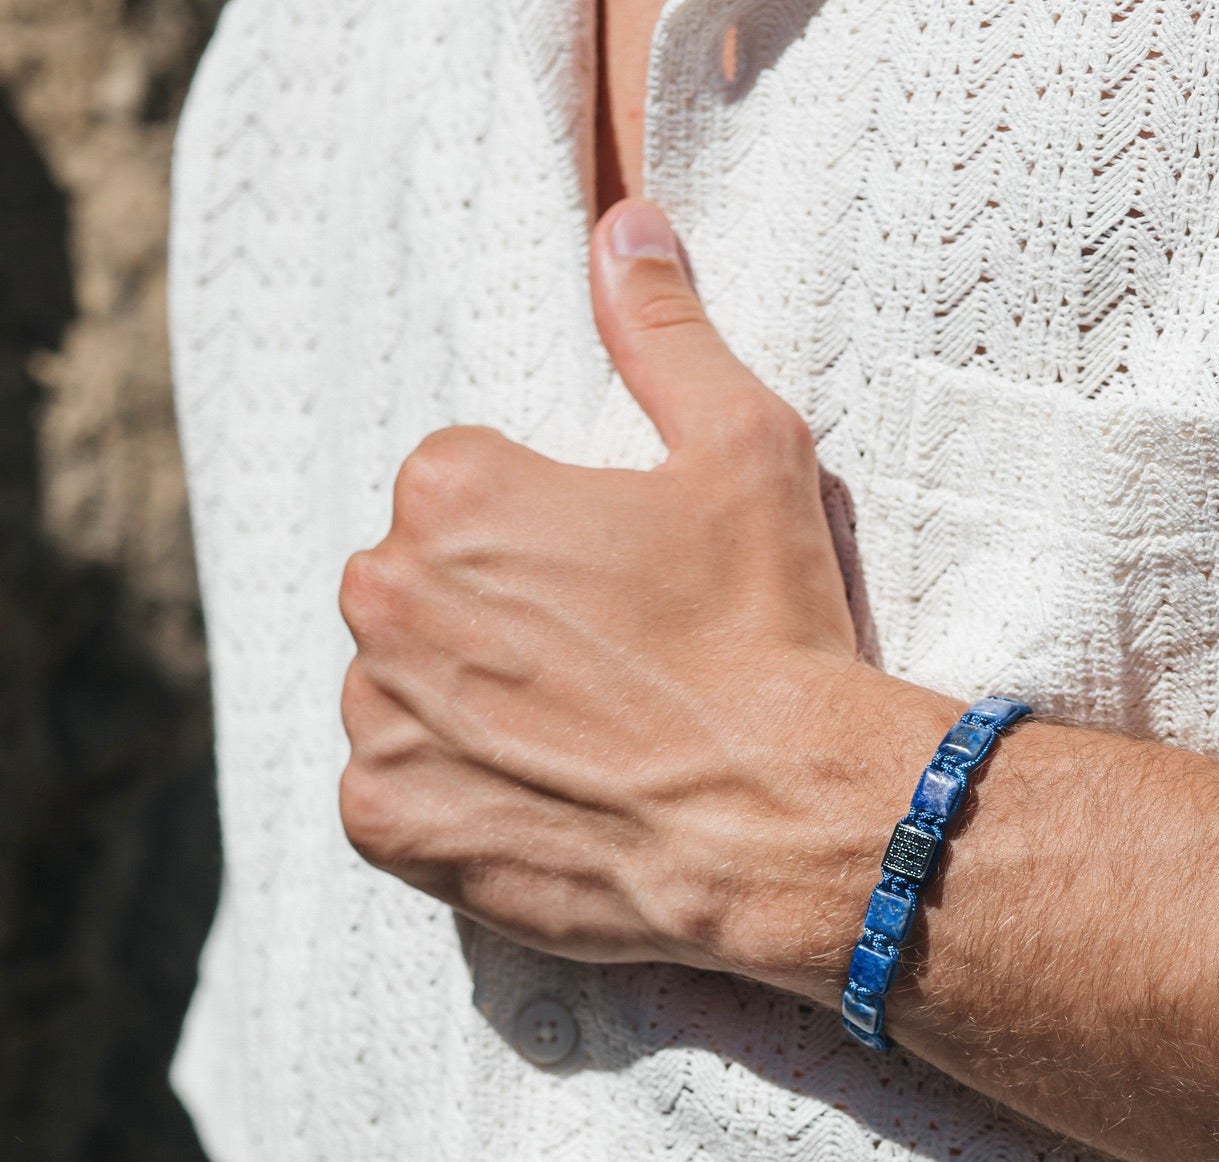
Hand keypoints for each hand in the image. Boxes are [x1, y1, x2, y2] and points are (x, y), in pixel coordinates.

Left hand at [338, 200, 942, 990]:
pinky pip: (390, 790)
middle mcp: (386, 596)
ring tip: (574, 736)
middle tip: (599, 663)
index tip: (613, 584)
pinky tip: (539, 797)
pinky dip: (446, 796)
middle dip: (488, 613)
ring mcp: (378, 716)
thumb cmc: (768, 632)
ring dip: (461, 702)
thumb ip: (662, 331)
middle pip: (417, 587)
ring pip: (398, 687)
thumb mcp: (744, 449)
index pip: (457, 490)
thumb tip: (623, 228)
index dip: (542, 537)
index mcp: (452, 493)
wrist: (784, 816)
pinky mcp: (388, 820)